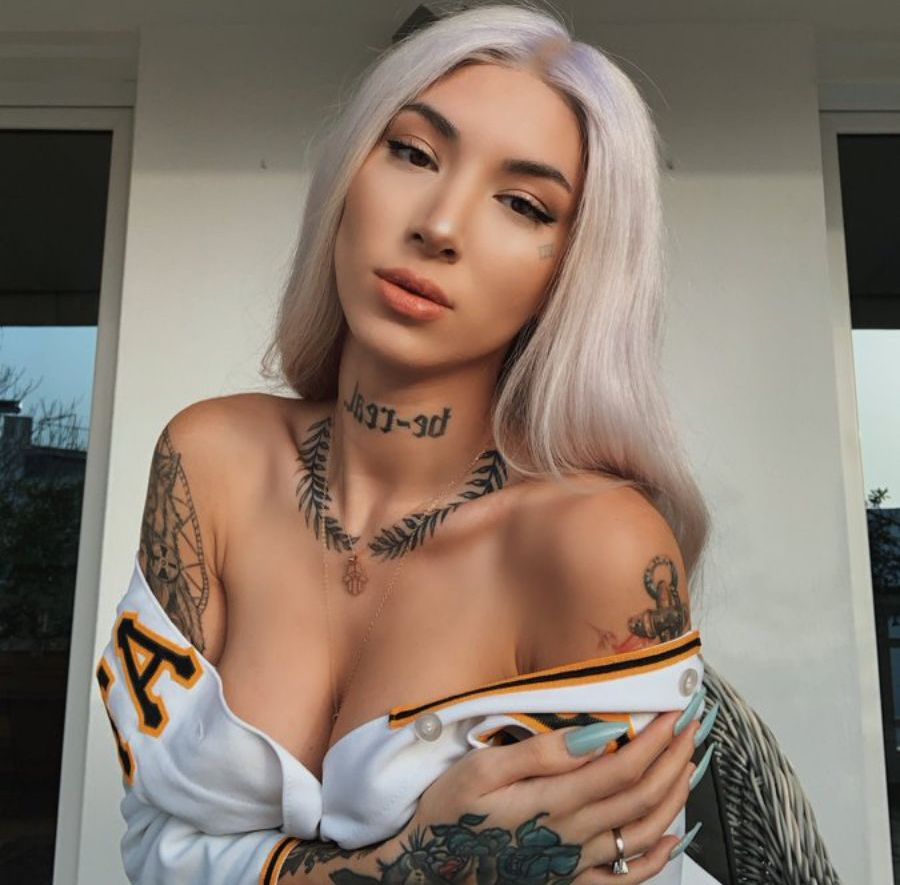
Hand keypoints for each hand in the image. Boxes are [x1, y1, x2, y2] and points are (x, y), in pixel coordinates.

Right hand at [399, 707, 707, 882]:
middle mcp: (574, 838)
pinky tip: (676, 836)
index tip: (676, 708)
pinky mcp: (572, 882)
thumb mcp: (482, 770)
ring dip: (675, 794)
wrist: (430, 868)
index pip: (623, 768)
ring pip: (644, 831)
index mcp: (553, 804)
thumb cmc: (451, 811)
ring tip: (694, 760)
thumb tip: (595, 734)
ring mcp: (576, 865)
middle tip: (697, 721)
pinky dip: (659, 856)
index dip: (656, 739)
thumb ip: (541, 753)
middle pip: (642, 796)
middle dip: (674, 755)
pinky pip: (628, 877)